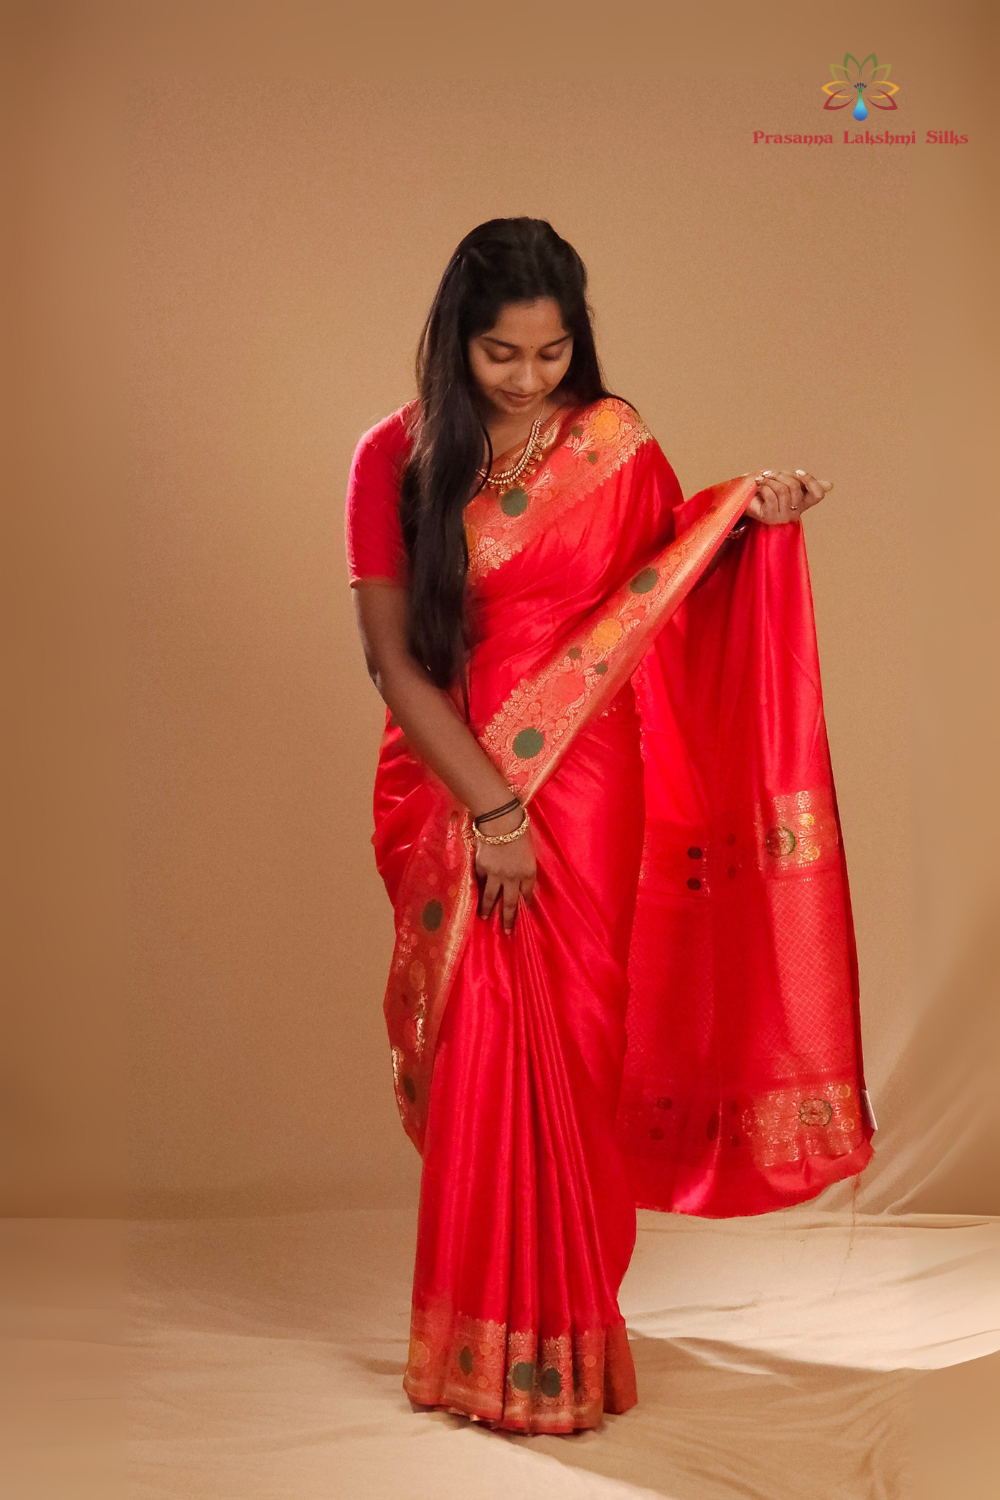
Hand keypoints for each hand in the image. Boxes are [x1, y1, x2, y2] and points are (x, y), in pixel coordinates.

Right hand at [475, 809, 536, 933]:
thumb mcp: (529, 849)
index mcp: (528, 872)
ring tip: (485, 919)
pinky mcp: (481, 868)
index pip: (527, 893)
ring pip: (491, 897)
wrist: (500, 820)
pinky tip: (475, 895)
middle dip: (508, 918)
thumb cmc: (520, 828)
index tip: (524, 911)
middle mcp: (513, 877)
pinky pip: (480, 880)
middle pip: (510, 903)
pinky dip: (478, 887)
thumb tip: (520, 876)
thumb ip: (525, 864)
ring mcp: (495, 874)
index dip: (525, 903)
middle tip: (506, 931)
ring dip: (488, 909)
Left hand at [746, 469, 831, 524]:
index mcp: (803, 503)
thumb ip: (805, 482)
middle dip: (781, 475)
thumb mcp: (787, 481)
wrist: (745, 497)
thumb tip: (830, 486)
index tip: (798, 472)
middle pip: (795, 487)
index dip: (810, 481)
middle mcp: (795, 512)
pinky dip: (763, 486)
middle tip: (769, 473)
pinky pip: (771, 496)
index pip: (818, 494)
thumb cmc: (767, 488)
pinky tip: (758, 485)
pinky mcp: (769, 517)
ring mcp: (782, 517)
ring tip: (762, 478)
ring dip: (770, 480)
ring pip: (782, 490)